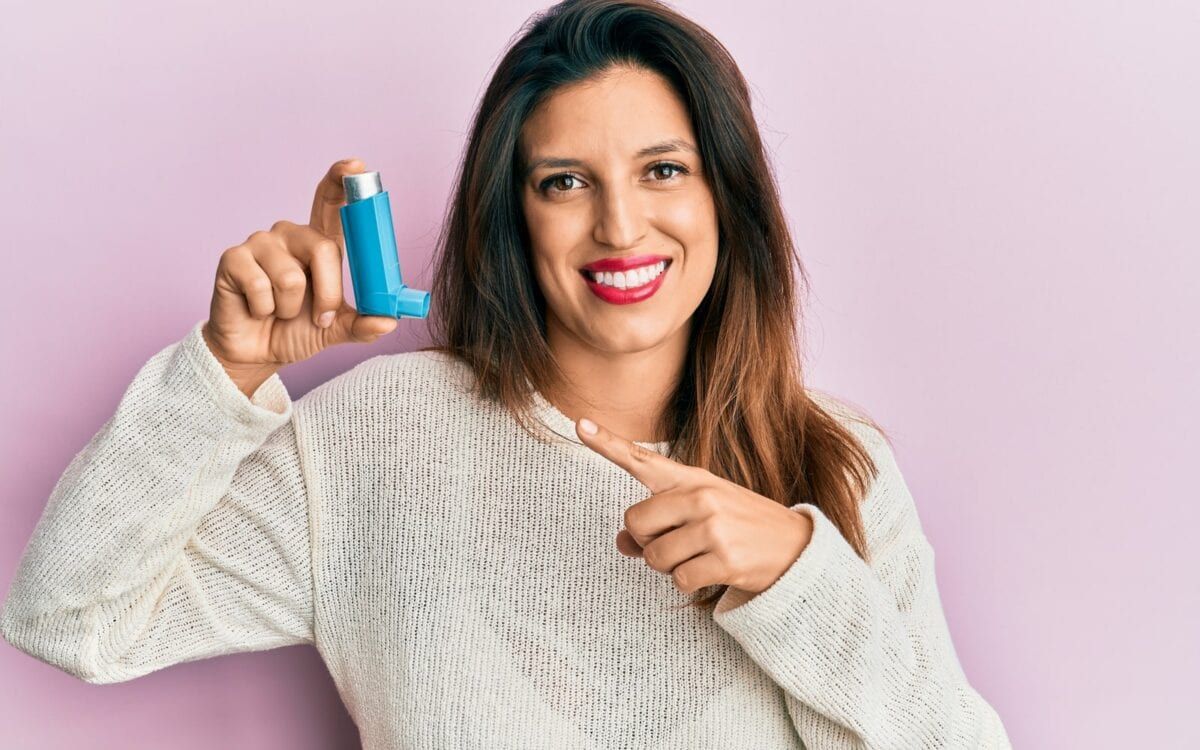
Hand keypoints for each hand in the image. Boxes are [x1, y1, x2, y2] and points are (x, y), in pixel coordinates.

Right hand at [203, 158, 399, 394]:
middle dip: (327, 294)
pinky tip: (256, 309)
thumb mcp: (335, 329)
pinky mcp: (233, 258)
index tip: (356, 166)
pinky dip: (264, 310)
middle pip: (322, 248)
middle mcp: (290, 235)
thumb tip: (389, 321)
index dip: (341, 180)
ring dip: (291, 308)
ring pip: (292, 277)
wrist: (256, 352)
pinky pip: (260, 287)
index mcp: (318, 243)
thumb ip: (363, 323)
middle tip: (318, 317)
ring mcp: (260, 243)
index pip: (331, 202)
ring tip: (279, 311)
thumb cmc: (295, 330)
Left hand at [575, 417, 813, 596]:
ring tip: (700, 556)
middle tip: (677, 543)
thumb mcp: (701, 514)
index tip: (580, 425)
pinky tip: (712, 572)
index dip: (607, 443)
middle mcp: (701, 496)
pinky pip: (679, 580)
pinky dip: (689, 583)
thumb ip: (658, 523)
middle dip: (647, 542)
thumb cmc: (738, 527)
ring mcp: (713, 527)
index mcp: (693, 479)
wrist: (795, 547)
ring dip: (669, 567)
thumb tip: (621, 542)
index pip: (642, 460)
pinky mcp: (724, 559)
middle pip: (635, 523)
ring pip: (654, 557)